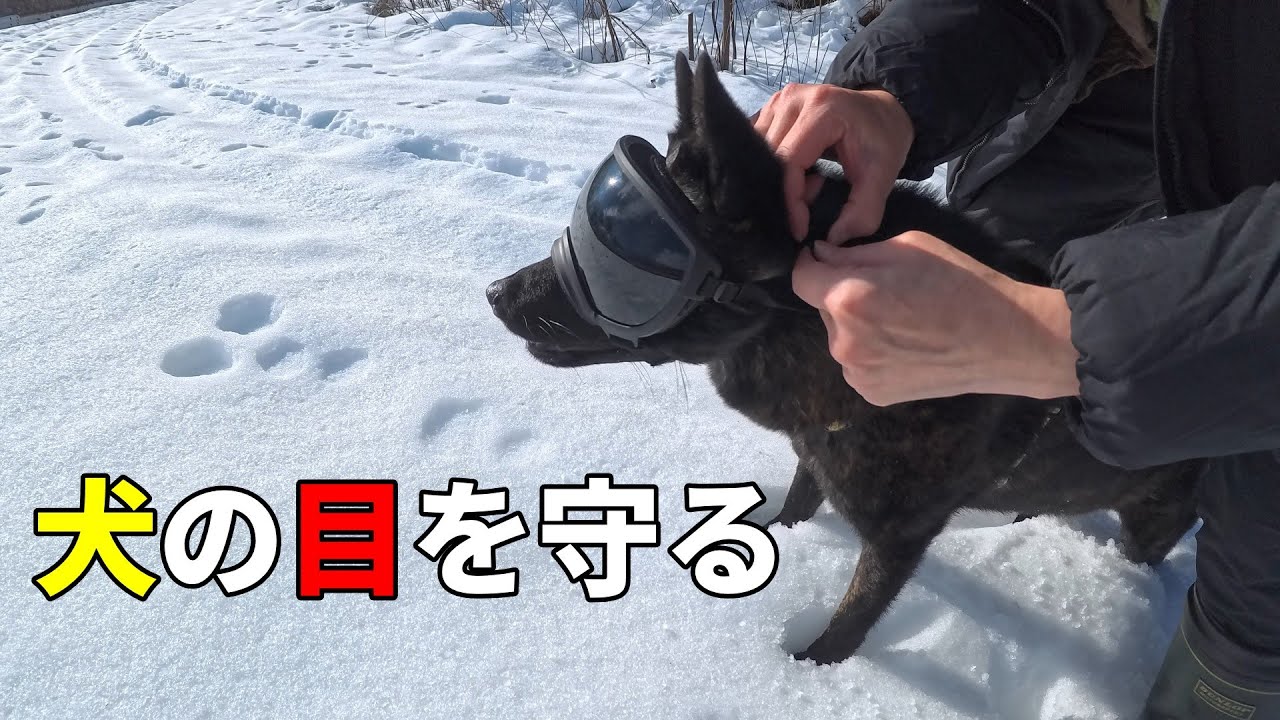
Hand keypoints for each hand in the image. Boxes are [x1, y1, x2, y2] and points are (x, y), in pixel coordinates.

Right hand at [753, 83, 913, 242]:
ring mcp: (779, 99)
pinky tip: (800, 174)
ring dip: (780, 180)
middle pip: (771, 158)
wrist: (883, 110)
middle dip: (787, 192)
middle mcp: (794, 98)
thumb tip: (832, 240)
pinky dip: (775, 168)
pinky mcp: (771, 107)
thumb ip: (863, 212)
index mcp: (823, 108)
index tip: (801, 230)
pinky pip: (760, 145)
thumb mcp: (882, 177)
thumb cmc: (883, 140)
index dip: (791, 201)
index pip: (790, 161)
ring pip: (761, 154)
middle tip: (810, 205)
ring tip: (810, 186)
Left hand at [791, 232, 1080, 405]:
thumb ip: (854, 253)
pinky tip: (907, 345)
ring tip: (903, 321)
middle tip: (888, 291)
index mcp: (847, 299)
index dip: (812, 262)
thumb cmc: (962, 284)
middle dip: (842, 295)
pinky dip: (872, 352)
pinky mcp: (872, 394)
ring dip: (857, 326)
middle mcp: (843, 342)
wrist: (1005, 341)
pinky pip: (858, 363)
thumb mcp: (908, 247)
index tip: (829, 258)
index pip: (800, 277)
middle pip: (823, 308)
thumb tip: (820, 255)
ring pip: (840, 337)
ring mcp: (857, 373)